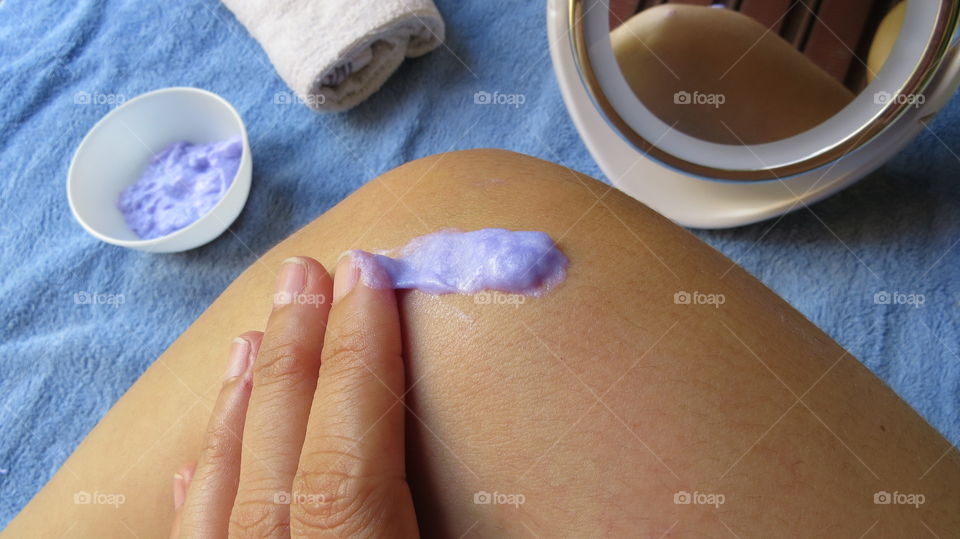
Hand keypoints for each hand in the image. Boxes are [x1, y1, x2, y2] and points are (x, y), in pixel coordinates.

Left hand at [169, 255, 417, 537]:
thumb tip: (570, 425)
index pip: (343, 469)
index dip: (356, 366)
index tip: (367, 278)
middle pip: (274, 467)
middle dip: (292, 360)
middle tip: (303, 276)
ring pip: (221, 506)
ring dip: (237, 413)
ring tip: (249, 340)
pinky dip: (199, 496)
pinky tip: (193, 464)